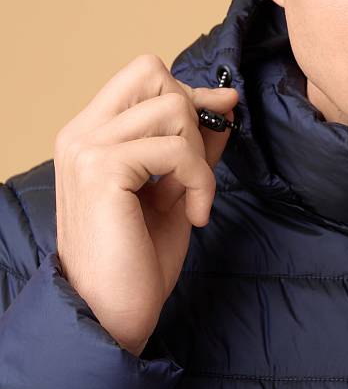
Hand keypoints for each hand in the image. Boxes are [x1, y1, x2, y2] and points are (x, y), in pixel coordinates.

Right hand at [54, 53, 238, 355]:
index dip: (190, 94)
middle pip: (154, 73)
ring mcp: (87, 148)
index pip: (144, 73)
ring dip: (199, 158)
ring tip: (195, 201)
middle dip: (193, 117)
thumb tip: (224, 104)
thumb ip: (193, 147)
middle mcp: (81, 133)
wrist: (110, 315)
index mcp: (91, 135)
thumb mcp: (175, 191)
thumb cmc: (138, 261)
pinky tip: (195, 216)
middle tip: (196, 171)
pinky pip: (176, 149)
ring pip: (172, 109)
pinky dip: (199, 181)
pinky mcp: (101, 169)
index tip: (220, 122)